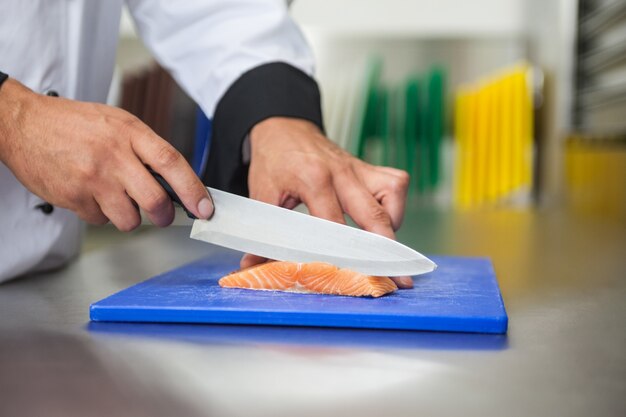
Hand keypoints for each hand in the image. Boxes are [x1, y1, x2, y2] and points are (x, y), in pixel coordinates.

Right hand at [0, 79, 212, 230]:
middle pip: (154, 200)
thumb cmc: (74, 123)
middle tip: (163, 216)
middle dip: (165, 216)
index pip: (171, 163)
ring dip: (129, 217)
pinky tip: (91, 194)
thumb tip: (176, 184)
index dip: (193, 189)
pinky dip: (101, 214)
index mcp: (129, 132)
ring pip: (129, 219)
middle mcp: (113, 156)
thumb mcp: (117, 123)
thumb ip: (145, 149)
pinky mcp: (73, 197)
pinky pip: (100, 221)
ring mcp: (92, 179)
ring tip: (117, 198)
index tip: (205, 208)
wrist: (23, 124)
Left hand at [242, 117, 412, 287]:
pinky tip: (383, 221)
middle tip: (393, 277)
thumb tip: (252, 266)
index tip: (349, 276)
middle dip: (384, 250)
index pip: (334, 225)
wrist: (283, 126)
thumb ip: (263, 232)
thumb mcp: (262, 194)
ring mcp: (358, 168)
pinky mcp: (368, 167)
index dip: (341, 254)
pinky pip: (396, 184)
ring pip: (393, 195)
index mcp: (313, 179)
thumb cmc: (274, 161)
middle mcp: (342, 172)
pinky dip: (395, 206)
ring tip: (382, 246)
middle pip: (373, 215)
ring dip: (391, 224)